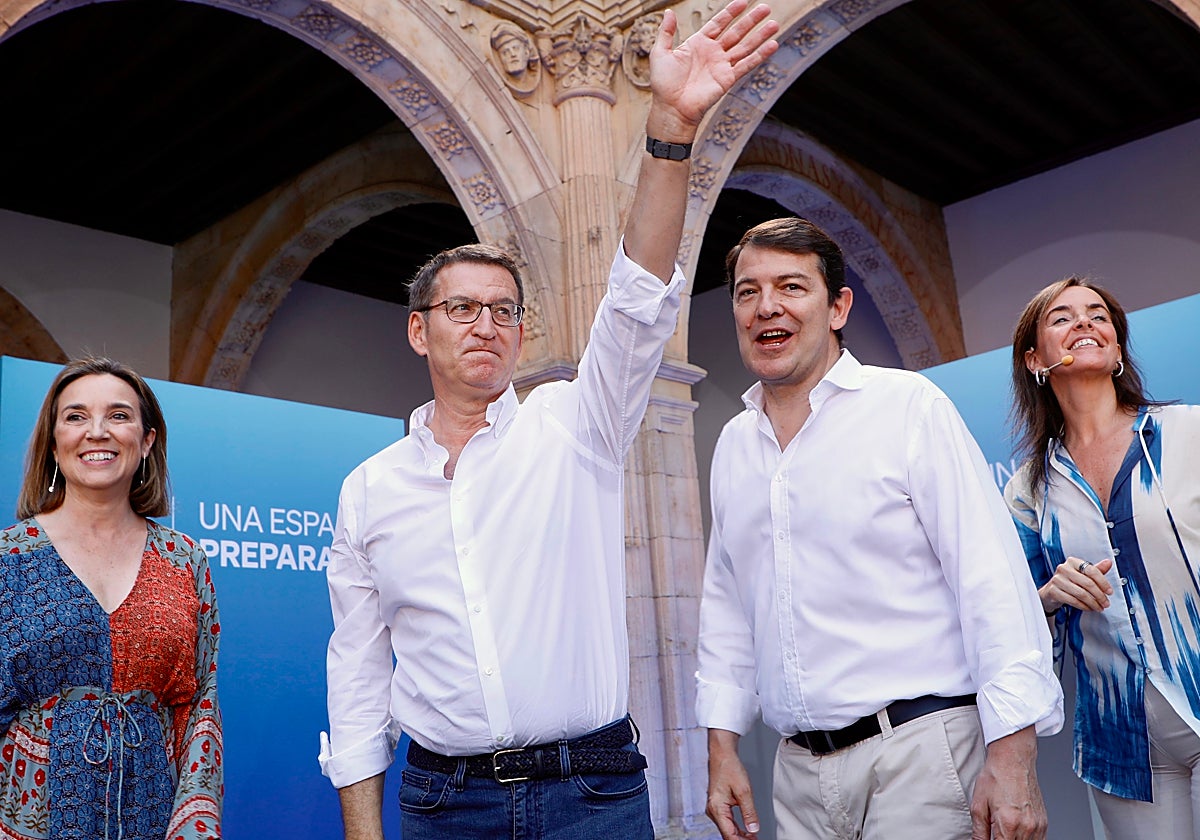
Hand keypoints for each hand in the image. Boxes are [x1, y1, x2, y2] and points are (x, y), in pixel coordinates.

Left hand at [648, 1, 779, 139]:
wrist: (671, 108)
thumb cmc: (663, 84)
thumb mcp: (660, 53)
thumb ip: (666, 32)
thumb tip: (668, 12)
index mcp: (698, 44)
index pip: (719, 23)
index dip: (731, 12)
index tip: (744, 1)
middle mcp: (713, 53)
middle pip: (736, 32)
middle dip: (751, 20)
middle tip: (766, 8)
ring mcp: (721, 66)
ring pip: (745, 46)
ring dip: (760, 36)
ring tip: (774, 24)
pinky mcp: (728, 79)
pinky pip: (746, 65)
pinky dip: (760, 56)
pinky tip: (772, 45)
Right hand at [706, 729, 760, 838]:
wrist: (722, 754)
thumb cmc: (729, 767)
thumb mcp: (744, 791)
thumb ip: (749, 812)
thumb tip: (753, 829)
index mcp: (717, 808)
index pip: (729, 834)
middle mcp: (713, 810)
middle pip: (727, 833)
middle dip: (741, 839)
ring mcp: (714, 808)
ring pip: (727, 828)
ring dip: (740, 835)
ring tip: (754, 837)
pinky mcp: (718, 805)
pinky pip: (727, 821)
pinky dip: (737, 827)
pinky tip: (746, 830)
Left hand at [970, 728, 1045, 839]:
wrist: (1013, 760)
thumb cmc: (996, 777)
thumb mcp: (978, 805)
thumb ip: (979, 831)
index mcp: (1009, 823)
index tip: (989, 838)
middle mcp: (1027, 827)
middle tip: (996, 832)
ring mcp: (1038, 826)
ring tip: (1005, 830)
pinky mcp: (1044, 823)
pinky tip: (1016, 832)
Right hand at [1039, 556, 1113, 613]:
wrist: (1052, 591)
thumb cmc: (1069, 581)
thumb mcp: (1083, 574)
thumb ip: (1096, 569)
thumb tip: (1108, 562)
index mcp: (1072, 562)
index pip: (1092, 570)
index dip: (1103, 582)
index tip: (1109, 591)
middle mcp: (1064, 568)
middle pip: (1087, 583)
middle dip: (1100, 596)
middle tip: (1106, 603)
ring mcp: (1057, 580)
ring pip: (1081, 594)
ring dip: (1093, 603)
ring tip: (1099, 607)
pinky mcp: (1053, 591)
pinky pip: (1073, 601)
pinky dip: (1083, 606)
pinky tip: (1088, 608)